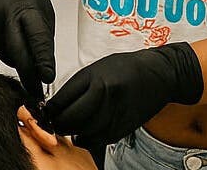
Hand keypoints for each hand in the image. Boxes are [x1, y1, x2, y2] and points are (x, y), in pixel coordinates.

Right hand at [0, 0, 55, 97]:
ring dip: (21, 66)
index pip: (36, 37)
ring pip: (9, 56)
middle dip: (28, 76)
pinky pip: (0, 52)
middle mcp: (6, 17)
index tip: (48, 78)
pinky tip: (17, 49)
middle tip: (37, 95)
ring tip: (32, 69)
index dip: (42, 60)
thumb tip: (45, 68)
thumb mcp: (43, 10)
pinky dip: (11, 56)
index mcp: (26, 8)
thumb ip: (44, 38)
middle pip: (18, 53)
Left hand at [44, 42, 203, 146]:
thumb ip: (79, 85)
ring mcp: (116, 113)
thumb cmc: (130, 67)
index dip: (51, 108)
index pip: (63, 99)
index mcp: (97, 76)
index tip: (46, 111)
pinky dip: (87, 139)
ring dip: (72, 132)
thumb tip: (57, 104)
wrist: (161, 74)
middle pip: (70, 118)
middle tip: (54, 120)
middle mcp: (106, 95)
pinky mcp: (124, 127)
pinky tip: (84, 132)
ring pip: (83, 132)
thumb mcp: (100, 67)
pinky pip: (97, 140)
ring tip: (69, 125)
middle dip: (58, 122)